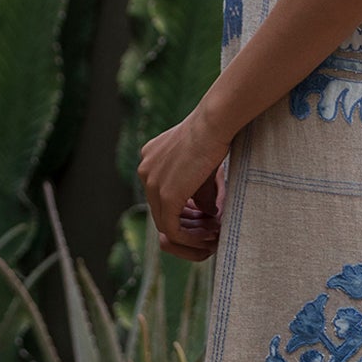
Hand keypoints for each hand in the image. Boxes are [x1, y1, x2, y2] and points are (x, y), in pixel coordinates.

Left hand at [139, 103, 228, 260]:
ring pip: (165, 222)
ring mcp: (152, 184)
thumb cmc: (215, 134)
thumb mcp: (202, 163)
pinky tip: (208, 236)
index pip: (162, 193)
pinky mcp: (166, 197)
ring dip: (189, 234)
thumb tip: (206, 213)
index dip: (184, 208)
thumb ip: (199, 189)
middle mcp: (145, 170)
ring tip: (212, 236)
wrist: (214, 123)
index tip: (205, 215)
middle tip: (210, 230)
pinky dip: (189, 238)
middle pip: (161, 209)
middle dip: (186, 223)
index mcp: (151, 158)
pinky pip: (172, 229)